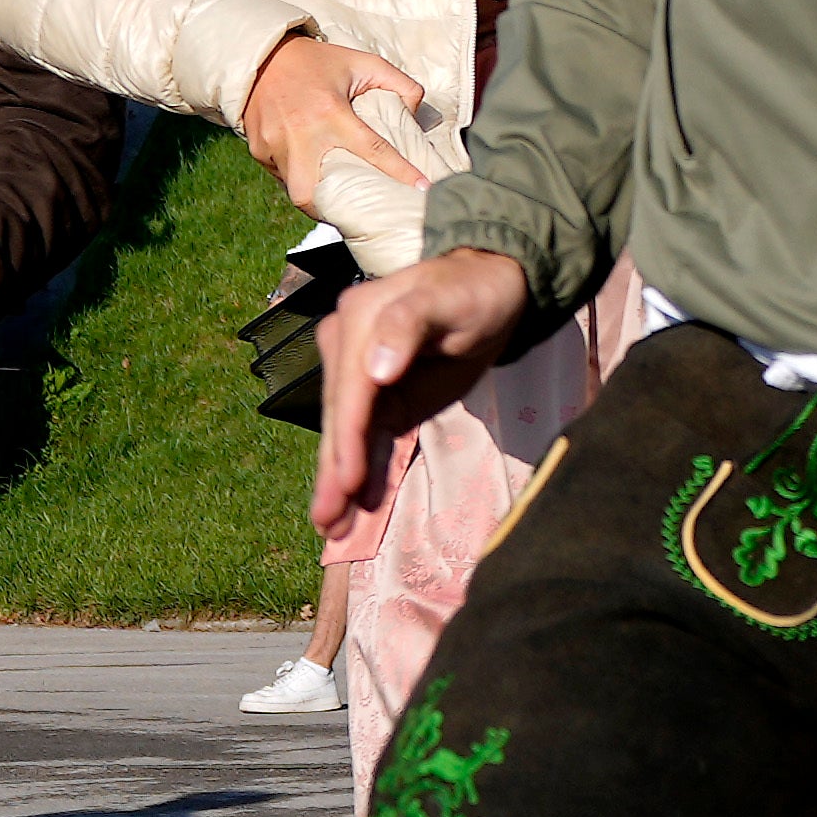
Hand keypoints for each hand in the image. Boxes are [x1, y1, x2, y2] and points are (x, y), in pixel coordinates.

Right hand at [236, 31, 443, 217]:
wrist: (263, 57)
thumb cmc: (318, 63)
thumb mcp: (362, 63)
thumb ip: (398, 82)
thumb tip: (417, 111)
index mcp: (331, 112)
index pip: (372, 149)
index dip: (400, 172)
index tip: (422, 189)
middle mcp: (301, 134)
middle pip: (310, 192)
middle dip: (329, 209)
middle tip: (352, 209)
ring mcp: (274, 144)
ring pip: (294, 189)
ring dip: (314, 195)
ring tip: (333, 195)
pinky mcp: (258, 149)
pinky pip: (280, 175)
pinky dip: (296, 177)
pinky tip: (308, 170)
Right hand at [305, 250, 542, 531]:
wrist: (489, 288)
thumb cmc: (472, 292)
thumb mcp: (448, 300)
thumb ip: (409, 324)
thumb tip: (376, 370)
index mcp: (359, 320)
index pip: (350, 390)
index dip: (346, 439)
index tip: (347, 483)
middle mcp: (348, 346)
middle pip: (340, 418)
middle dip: (333, 473)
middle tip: (327, 523)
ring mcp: (360, 372)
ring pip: (347, 433)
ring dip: (337, 482)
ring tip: (331, 527)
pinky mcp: (378, 395)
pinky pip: (366, 436)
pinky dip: (358, 469)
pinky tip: (350, 507)